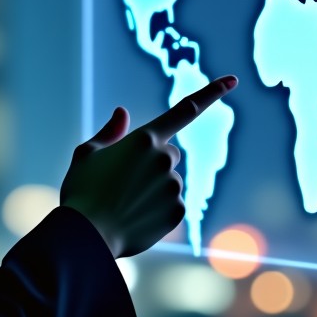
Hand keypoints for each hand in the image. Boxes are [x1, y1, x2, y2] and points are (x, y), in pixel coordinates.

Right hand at [60, 76, 237, 257]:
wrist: (86, 236)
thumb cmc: (82, 192)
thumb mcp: (87, 155)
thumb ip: (110, 133)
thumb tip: (123, 112)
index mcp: (145, 138)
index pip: (186, 109)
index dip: (213, 93)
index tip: (233, 81)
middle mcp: (164, 158)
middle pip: (169, 153)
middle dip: (154, 162)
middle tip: (126, 181)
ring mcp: (173, 185)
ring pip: (170, 181)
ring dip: (154, 188)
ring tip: (126, 203)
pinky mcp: (178, 210)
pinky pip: (173, 205)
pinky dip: (158, 210)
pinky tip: (137, 217)